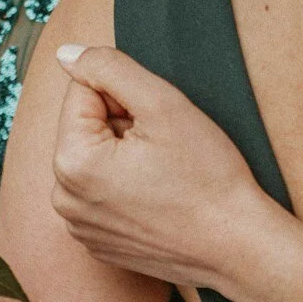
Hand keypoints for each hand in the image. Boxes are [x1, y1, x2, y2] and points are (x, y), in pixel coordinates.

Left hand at [50, 43, 285, 291]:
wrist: (238, 247)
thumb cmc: (208, 177)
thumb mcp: (163, 104)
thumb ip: (108, 67)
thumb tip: (67, 54)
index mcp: (71, 161)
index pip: (84, 92)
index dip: (126, 97)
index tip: (158, 126)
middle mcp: (64, 199)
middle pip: (86, 129)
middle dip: (122, 128)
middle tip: (166, 152)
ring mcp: (80, 227)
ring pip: (95, 162)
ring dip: (124, 158)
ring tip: (164, 178)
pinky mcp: (99, 244)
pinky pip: (103, 197)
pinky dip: (127, 191)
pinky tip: (160, 203)